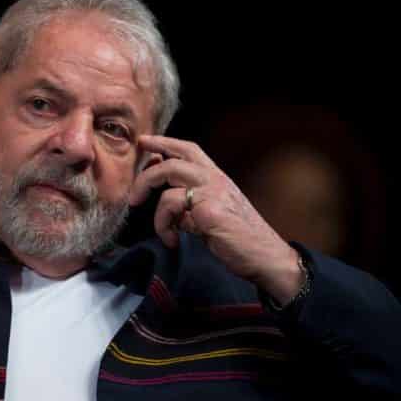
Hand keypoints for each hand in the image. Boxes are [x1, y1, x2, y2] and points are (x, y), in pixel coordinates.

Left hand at [129, 135, 303, 303]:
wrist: (266, 257)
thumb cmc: (239, 240)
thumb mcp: (212, 216)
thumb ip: (191, 206)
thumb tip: (169, 208)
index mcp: (216, 178)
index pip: (188, 149)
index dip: (164, 143)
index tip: (143, 142)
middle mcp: (215, 179)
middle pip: (173, 157)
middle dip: (146, 172)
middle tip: (134, 196)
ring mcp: (212, 191)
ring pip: (167, 174)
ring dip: (151, 200)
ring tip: (156, 225)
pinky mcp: (208, 210)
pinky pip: (170, 206)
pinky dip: (162, 224)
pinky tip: (171, 240)